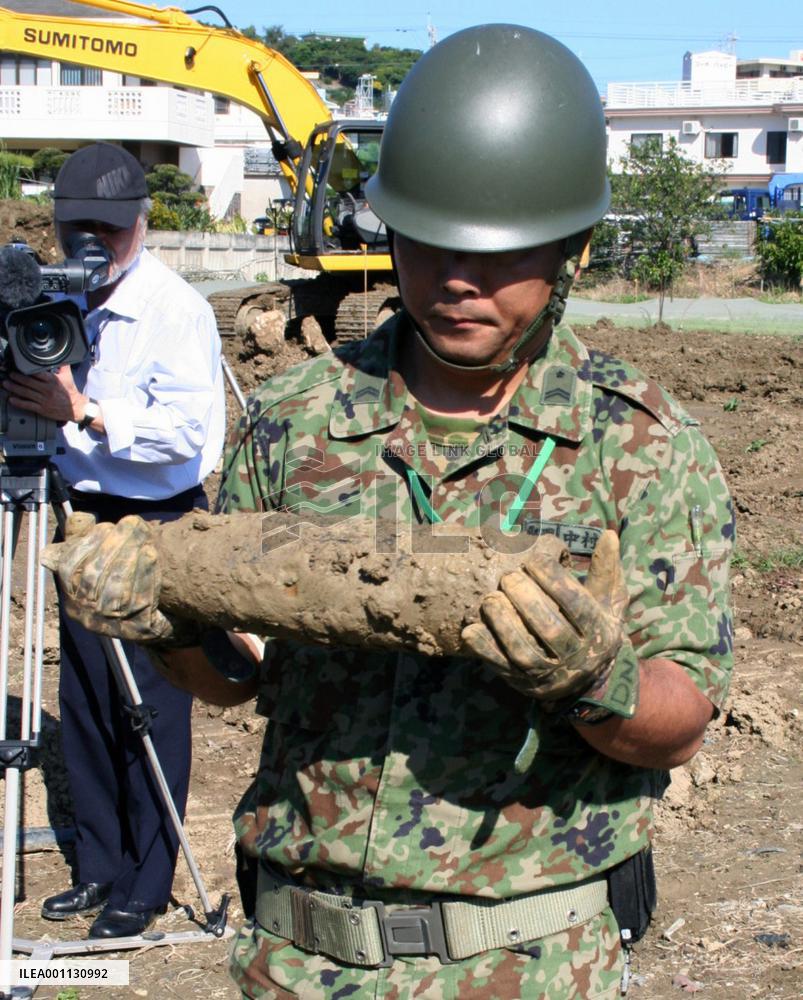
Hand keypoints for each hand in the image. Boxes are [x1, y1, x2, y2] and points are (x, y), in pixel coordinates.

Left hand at [3, 366, 85, 423]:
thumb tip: (59, 355)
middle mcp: (47, 390)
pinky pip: (28, 405)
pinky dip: (18, 402)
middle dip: (16, 378)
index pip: (37, 373)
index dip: (26, 370)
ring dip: (14, 388)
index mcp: (53, 380)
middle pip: (28, 382)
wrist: (76, 408)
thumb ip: (63, 365)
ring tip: (6, 384)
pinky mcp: (42, 409)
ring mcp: (44, 400)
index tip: (18, 367)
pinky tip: (11, 399)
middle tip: (9, 374)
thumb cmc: (71, 392)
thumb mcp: (68, 376)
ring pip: (25, 393)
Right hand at [41, 513, 199, 645]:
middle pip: (93, 577)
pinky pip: (139, 602)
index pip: (68, 568)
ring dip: (129, 560)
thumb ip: (88, 538)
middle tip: (132, 524)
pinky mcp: (137, 630)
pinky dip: (145, 575)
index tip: (106, 526)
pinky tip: (152, 555)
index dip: (85, 545)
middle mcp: (86, 613)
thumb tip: (80, 518)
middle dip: (113, 546)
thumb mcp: (104, 558)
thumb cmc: (127, 581)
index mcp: (73, 595)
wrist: (163, 616)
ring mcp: (110, 625)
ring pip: (115, 591)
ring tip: (143, 539)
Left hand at [461, 530, 627, 708]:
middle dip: (527, 600)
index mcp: (598, 632)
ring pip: (525, 652)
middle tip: (508, 577)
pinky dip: (485, 650)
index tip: (533, 559)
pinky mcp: (524, 684)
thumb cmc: (594, 627)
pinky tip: (471, 629)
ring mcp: (549, 674)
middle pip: (551, 629)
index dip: (554, 579)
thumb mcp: (608, 603)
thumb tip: (609, 534)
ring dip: (504, 624)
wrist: (587, 680)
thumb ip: (606, 571)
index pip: (577, 605)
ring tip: (490, 598)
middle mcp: (576, 657)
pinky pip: (502, 669)